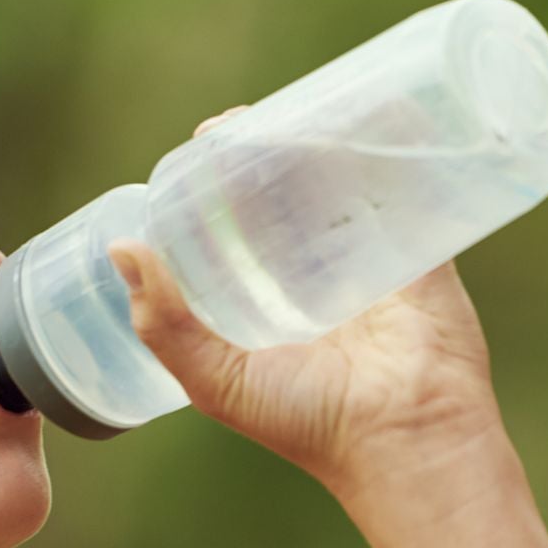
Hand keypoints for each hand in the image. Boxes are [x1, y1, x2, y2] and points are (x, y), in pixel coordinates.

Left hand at [107, 106, 509, 499]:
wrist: (404, 441)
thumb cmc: (309, 423)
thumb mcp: (217, 380)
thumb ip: (165, 325)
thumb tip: (122, 248)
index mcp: (270, 304)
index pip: (239, 225)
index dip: (219, 184)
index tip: (202, 146)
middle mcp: (319, 277)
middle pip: (291, 194)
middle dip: (268, 151)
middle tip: (244, 121)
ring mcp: (373, 260)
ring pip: (346, 181)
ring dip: (326, 138)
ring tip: (300, 106)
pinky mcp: (424, 251)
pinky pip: (414, 186)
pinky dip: (402, 144)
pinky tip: (379, 106)